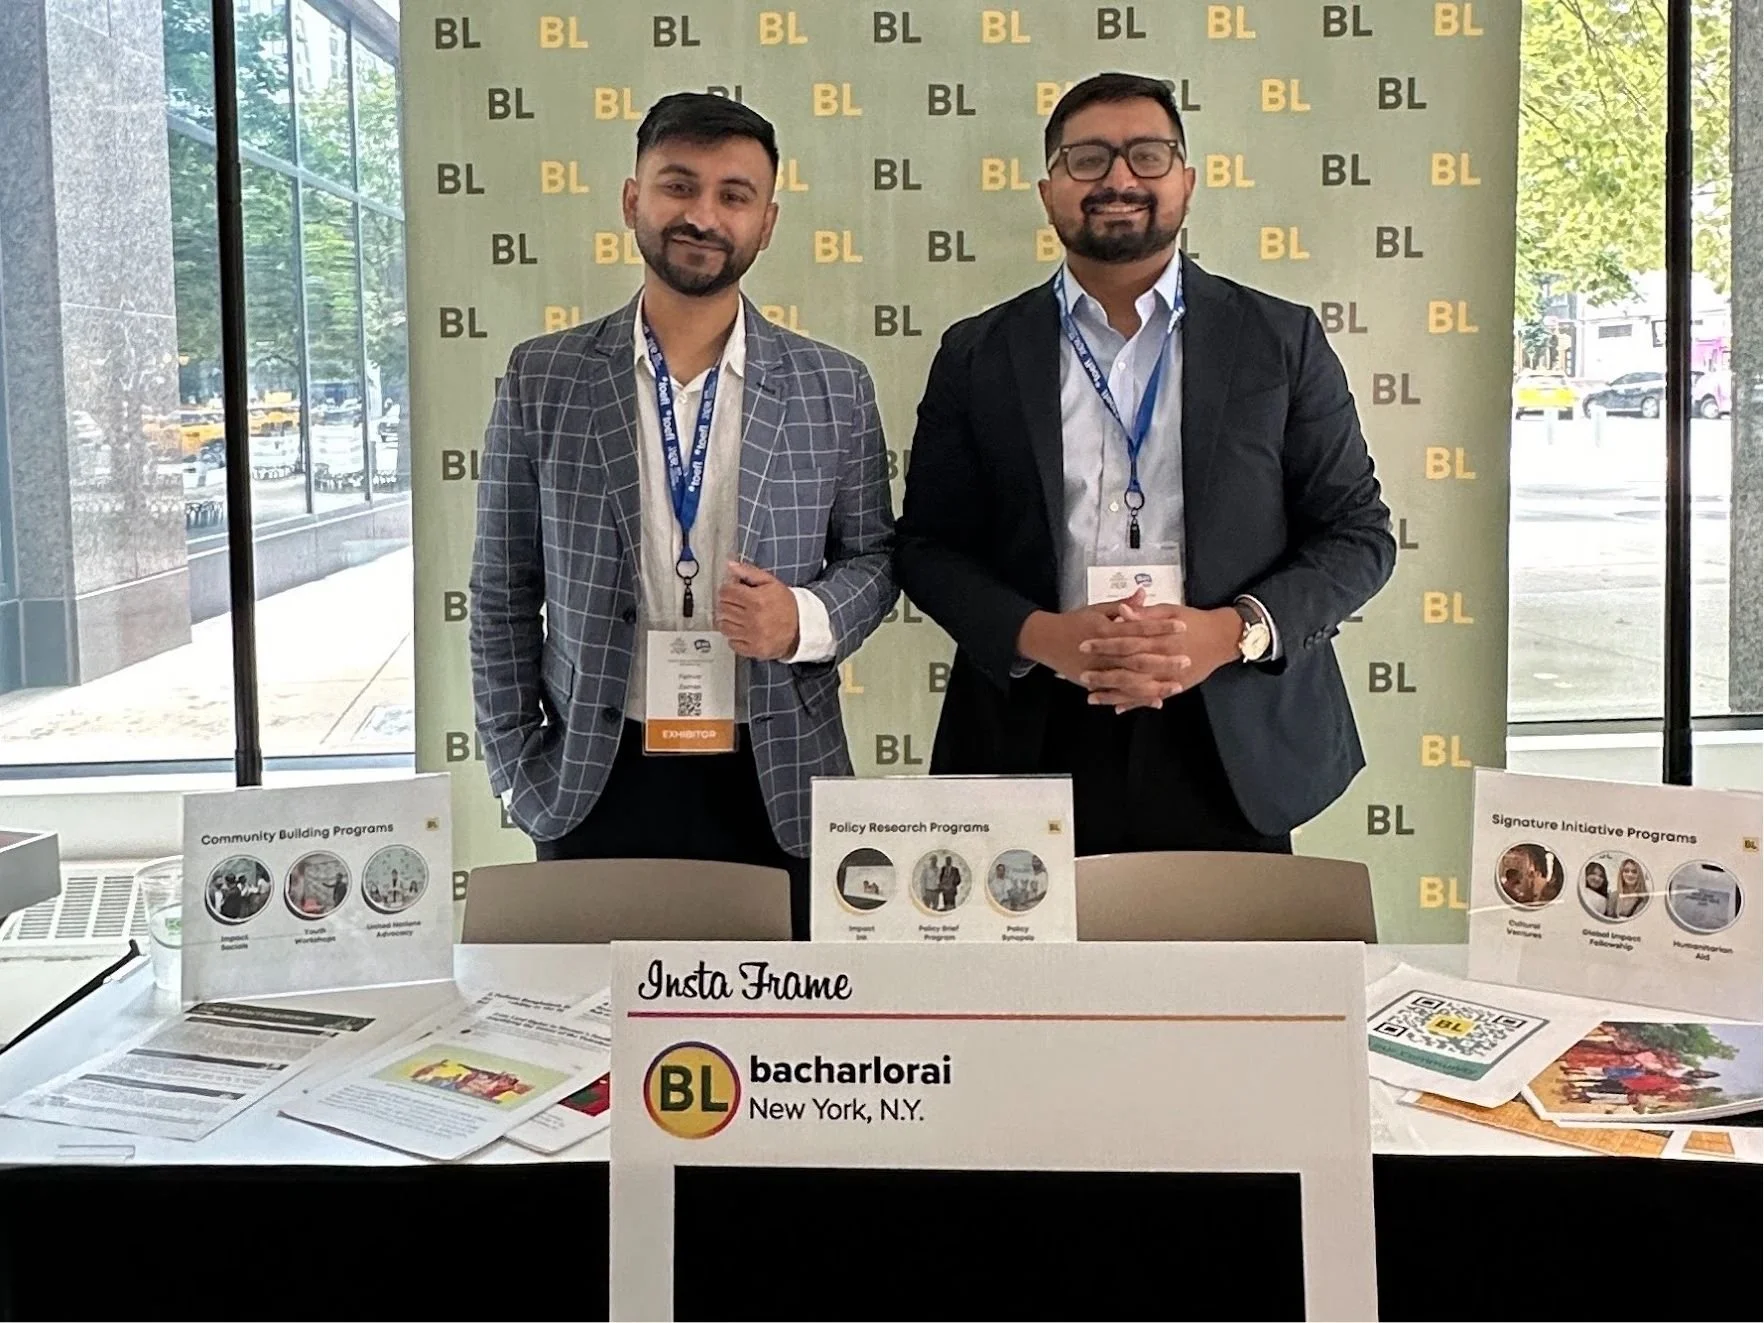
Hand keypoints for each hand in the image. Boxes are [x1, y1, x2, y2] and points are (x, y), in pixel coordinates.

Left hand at [718, 563, 800, 660]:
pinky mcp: (753, 649)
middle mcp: (753, 618)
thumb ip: (749, 572)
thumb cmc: (786, 605)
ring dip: (728, 620)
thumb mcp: (771, 583)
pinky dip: (734, 636)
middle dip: (727, 604)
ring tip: (739, 618)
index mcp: (756, 600)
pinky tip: (743, 631)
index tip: (733, 591)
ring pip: (724, 626)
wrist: (801, 628)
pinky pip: (731, 642)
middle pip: (723, 608)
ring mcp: (752, 636)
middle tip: (737, 604)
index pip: (726, 592)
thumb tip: (730, 566)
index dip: (727, 590)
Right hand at [1016, 590, 1181, 689]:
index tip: (1182, 626)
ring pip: (1130, 680)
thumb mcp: (1097, 609)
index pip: (1138, 627)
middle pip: (1137, 657)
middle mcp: (1103, 651)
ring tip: (1177, 686)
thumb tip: (1143, 592)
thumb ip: (1123, 605)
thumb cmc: (1074, 622)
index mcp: (1105, 628)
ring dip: (1154, 684)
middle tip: (1186, 660)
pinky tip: (1157, 701)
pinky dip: (1137, 698)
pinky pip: (1119, 693)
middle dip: (1163, 660)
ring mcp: (1098, 670)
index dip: (1161, 627)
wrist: (1045, 640)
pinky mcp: (1094, 684)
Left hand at [1077, 603, 1242, 709]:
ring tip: (1091, 697)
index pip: (1126, 641)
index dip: (1104, 644)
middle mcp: (1162, 660)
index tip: (1083, 646)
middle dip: (1104, 673)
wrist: (1222, 638)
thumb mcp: (1170, 610)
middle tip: (1081, 676)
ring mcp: (1168, 676)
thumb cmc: (1194, 620)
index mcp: (1159, 638)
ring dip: (1114, 693)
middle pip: (1127, 668)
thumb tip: (1122, 611)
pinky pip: (1150, 697)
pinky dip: (1134, 703)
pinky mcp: (1174, 687)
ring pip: (1136, 688)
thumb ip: (1145, 614)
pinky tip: (1116, 708)